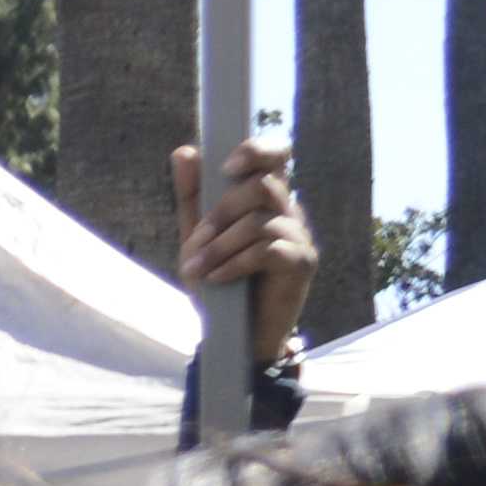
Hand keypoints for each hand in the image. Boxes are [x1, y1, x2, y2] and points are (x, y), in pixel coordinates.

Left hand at [174, 136, 313, 366]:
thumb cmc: (220, 281)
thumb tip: (184, 151)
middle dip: (222, 212)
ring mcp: (299, 236)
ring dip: (220, 245)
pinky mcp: (302, 263)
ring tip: (199, 269)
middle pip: (264, 186)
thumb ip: (192, 196)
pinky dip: (234, 264)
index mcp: (267, 197)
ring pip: (260, 222)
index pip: (276, 154)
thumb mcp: (197, 237)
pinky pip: (267, 251)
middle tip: (198, 240)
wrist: (234, 334)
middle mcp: (288, 211)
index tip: (226, 168)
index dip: (256, 151)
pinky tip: (216, 279)